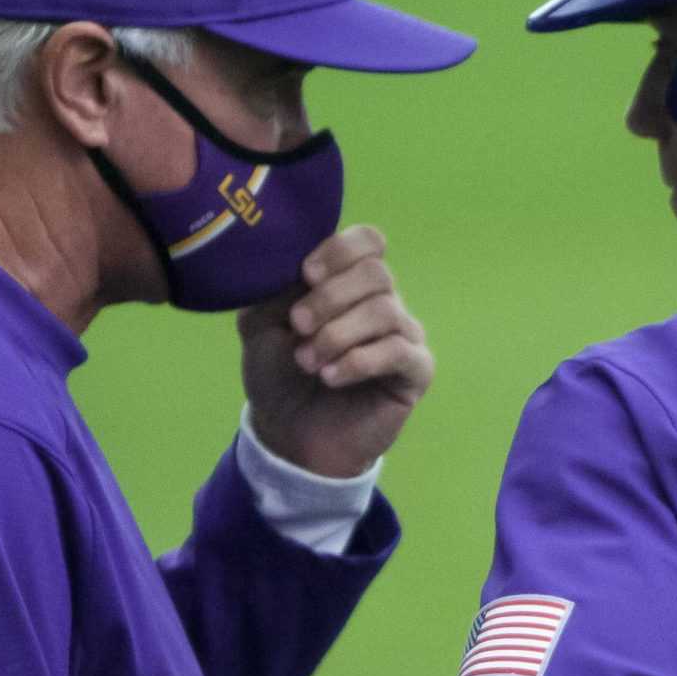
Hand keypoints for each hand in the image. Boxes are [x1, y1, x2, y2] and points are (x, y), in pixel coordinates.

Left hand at [239, 225, 432, 478]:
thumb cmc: (278, 374)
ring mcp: (404, 335)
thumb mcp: (260, 324)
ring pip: (386, 311)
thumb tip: (296, 263)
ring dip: (338, 334)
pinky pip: (399, 351)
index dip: (340, 251)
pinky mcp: (416, 371)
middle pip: (377, 273)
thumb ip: (277, 287)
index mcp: (349, 282)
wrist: (289, 434)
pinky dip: (358, 361)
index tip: (306, 275)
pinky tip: (331, 377)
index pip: (369, 241)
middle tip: (299, 327)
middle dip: (331, 298)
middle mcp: (382, 302)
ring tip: (308, 362)